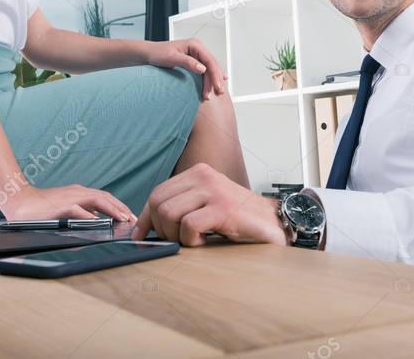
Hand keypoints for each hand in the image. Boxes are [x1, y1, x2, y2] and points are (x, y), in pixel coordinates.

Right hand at [2, 184, 136, 221]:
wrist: (20, 201)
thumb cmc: (42, 207)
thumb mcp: (67, 209)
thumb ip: (82, 212)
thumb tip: (97, 219)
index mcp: (80, 193)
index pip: (105, 198)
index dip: (120, 206)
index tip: (131, 217)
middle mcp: (78, 192)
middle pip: (105, 197)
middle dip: (122, 208)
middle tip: (134, 220)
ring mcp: (70, 198)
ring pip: (97, 200)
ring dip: (112, 209)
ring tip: (123, 219)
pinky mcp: (60, 206)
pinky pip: (77, 209)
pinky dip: (89, 215)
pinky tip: (98, 221)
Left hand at [132, 163, 287, 245]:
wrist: (273, 223)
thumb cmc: (238, 219)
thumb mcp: (205, 206)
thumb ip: (180, 208)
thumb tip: (144, 227)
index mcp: (197, 173)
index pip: (157, 193)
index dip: (145, 218)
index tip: (140, 235)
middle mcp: (203, 176)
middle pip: (158, 203)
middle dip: (161, 229)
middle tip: (178, 241)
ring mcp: (213, 190)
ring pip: (169, 214)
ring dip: (177, 236)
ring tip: (196, 239)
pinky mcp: (222, 208)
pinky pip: (188, 226)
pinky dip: (192, 241)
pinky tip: (207, 241)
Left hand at [144, 38, 226, 99]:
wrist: (149, 54)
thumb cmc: (158, 53)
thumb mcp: (172, 57)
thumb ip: (188, 62)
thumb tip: (203, 68)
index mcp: (195, 45)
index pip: (210, 60)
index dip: (215, 74)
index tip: (217, 85)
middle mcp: (197, 49)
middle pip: (212, 65)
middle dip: (216, 79)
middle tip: (218, 92)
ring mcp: (196, 55)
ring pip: (209, 69)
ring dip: (212, 81)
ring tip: (213, 93)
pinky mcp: (193, 62)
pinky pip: (205, 71)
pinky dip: (209, 79)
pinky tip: (213, 85)